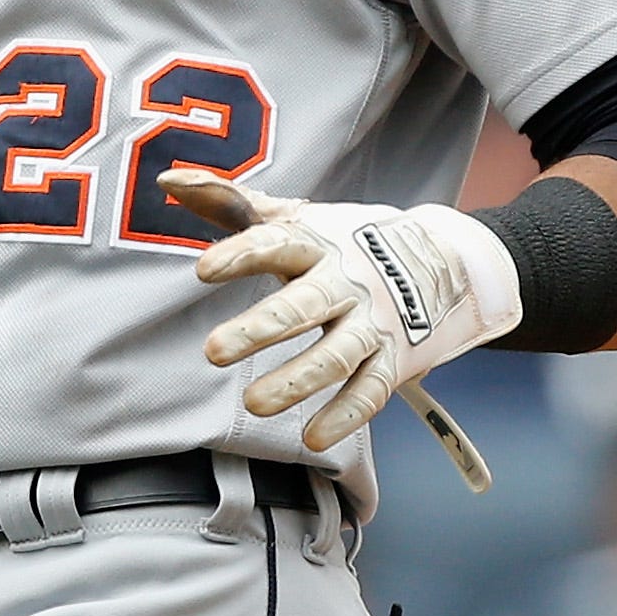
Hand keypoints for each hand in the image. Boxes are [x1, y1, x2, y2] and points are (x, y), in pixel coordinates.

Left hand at [169, 171, 522, 451]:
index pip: (274, 245)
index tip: (204, 270)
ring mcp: (372, 323)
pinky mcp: (395, 358)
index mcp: (315, 244)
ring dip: (295, 380)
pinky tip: (313, 436)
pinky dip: (345, 415)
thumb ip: (228, 201)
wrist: (448, 258)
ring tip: (253, 403)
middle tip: (212, 351)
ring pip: (335, 355)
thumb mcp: (292, 216)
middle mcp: (344, 283)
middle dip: (259, 328)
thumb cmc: (347, 240)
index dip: (240, 255)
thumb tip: (169, 179)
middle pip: (301, 306)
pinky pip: (371, 390)